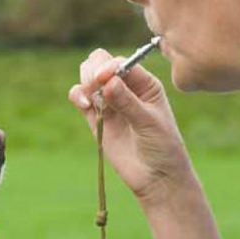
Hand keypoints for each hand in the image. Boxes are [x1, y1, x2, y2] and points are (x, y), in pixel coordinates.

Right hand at [68, 48, 193, 206]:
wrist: (155, 176)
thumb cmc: (162, 146)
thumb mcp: (149, 122)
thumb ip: (128, 102)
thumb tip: (108, 82)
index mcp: (144, 83)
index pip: (122, 63)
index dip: (109, 66)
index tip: (103, 79)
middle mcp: (126, 87)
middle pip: (100, 62)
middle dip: (94, 71)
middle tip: (96, 88)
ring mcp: (109, 101)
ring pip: (88, 76)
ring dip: (85, 82)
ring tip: (91, 100)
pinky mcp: (96, 117)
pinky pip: (80, 96)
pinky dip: (77, 95)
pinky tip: (84, 105)